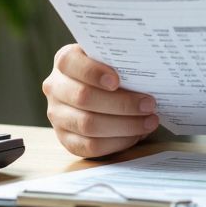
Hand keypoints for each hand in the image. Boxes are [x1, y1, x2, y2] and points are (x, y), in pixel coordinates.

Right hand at [42, 43, 160, 157]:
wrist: (101, 92)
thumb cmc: (113, 72)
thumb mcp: (113, 60)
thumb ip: (121, 60)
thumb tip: (147, 69)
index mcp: (65, 61)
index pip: (70, 62)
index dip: (93, 72)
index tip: (117, 81)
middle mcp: (56, 88)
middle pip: (83, 97)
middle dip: (121, 103)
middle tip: (149, 104)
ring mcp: (57, 115)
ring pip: (87, 124)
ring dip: (124, 125)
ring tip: (150, 121)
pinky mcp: (65, 139)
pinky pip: (90, 146)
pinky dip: (117, 142)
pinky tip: (136, 135)